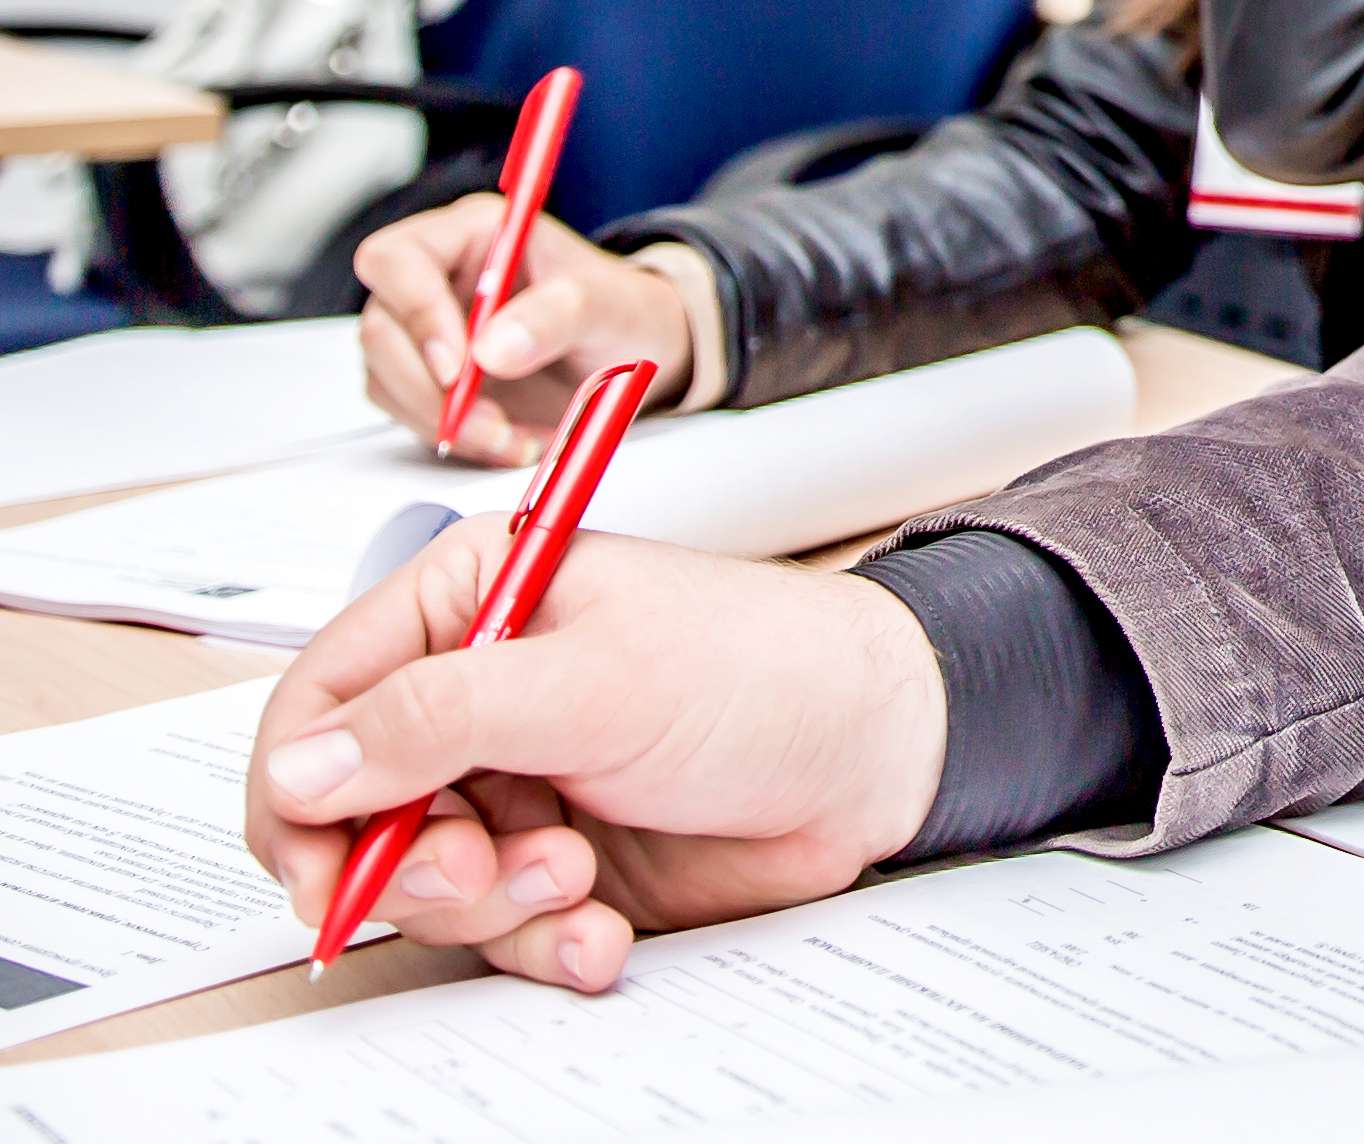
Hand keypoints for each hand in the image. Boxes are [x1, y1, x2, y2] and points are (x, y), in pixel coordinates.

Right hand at [248, 530, 942, 991]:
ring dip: (489, 902)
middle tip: (480, 866)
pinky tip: (599, 934)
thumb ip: (437, 719)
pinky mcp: (558, 858)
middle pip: (352, 813)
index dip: (299, 789)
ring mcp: (515, 783)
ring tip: (574, 876)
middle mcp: (477, 695)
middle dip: (407, 862)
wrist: (882, 751)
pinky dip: (543, 942)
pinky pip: (500, 929)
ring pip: (423, 883)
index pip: (321, 701)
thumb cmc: (766, 669)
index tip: (320, 860)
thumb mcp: (593, 681)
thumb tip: (302, 768)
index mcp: (469, 604)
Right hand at [354, 192, 695, 463]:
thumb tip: (491, 349)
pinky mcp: (432, 379)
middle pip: (383, 329)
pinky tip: (511, 441)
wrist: (637, 352)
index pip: (397, 258)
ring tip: (515, 437)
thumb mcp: (610, 305)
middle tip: (490, 423)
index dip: (416, 313)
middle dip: (430, 388)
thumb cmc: (623, 310)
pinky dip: (457, 438)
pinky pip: (413, 414)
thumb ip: (558, 315)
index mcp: (474, 234)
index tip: (459, 368)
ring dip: (444, 422)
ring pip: (388, 379)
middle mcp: (438, 278)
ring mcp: (428, 331)